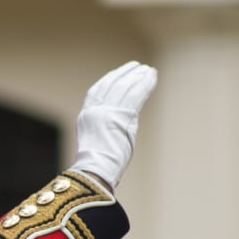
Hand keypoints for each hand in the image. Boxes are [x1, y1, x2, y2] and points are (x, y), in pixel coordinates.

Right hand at [70, 61, 157, 189]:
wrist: (95, 171)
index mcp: (86, 115)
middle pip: (111, 84)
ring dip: (138, 76)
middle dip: (125, 74)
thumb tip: (128, 120)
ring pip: (125, 86)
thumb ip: (111, 126)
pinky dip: (145, 84)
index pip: (97, 90)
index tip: (119, 73)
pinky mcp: (122, 115)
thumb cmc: (98, 165)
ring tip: (148, 70)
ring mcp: (108, 111)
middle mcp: (95, 109)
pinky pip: (136, 94)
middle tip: (137, 66)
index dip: (109, 79)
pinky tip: (152, 77)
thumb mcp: (100, 141)